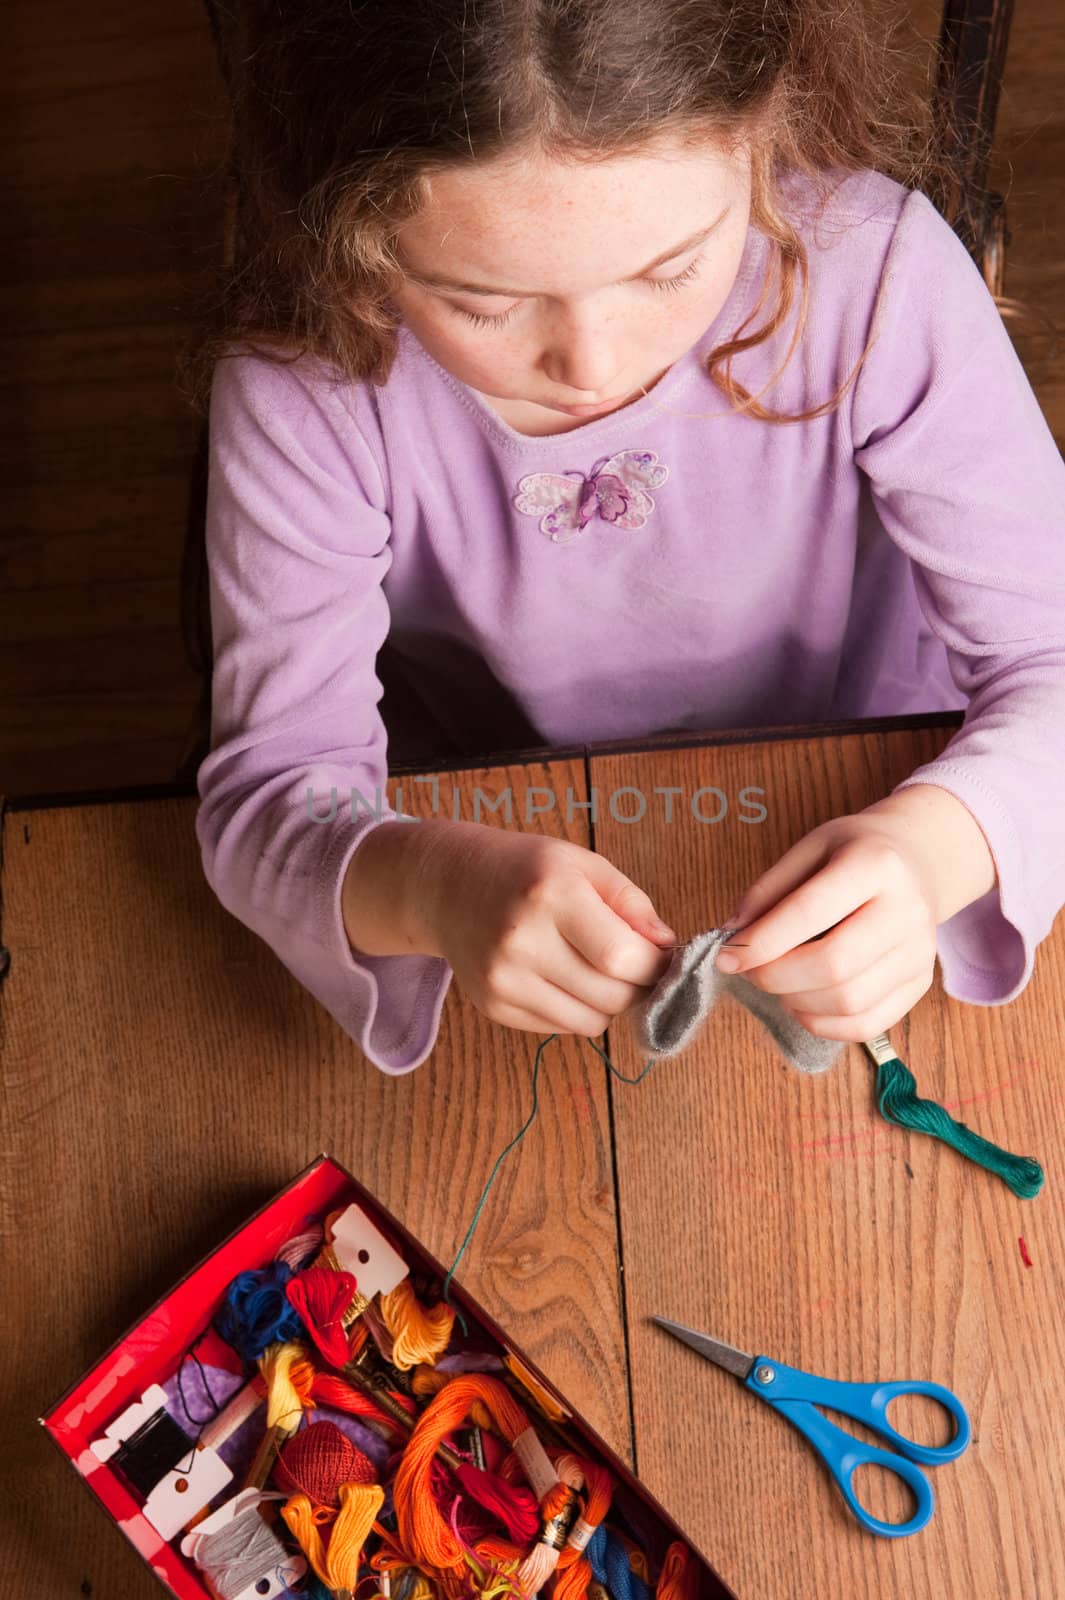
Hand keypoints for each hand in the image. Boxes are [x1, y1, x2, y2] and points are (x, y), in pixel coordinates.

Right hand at [414, 822, 676, 1036]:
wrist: (448, 885)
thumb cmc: (526, 869)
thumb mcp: (582, 864)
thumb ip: (631, 902)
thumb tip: (666, 947)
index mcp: (550, 895)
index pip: (622, 958)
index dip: (655, 965)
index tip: (660, 957)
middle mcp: (521, 941)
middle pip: (611, 996)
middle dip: (638, 986)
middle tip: (634, 965)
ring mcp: (503, 980)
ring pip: (590, 1022)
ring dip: (608, 1003)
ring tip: (598, 971)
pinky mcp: (494, 1006)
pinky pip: (561, 1028)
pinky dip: (576, 1010)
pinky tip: (564, 977)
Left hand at [714, 812, 943, 1041]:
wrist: (916, 861)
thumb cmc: (853, 854)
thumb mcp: (808, 850)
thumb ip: (767, 891)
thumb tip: (732, 936)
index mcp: (875, 863)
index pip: (810, 911)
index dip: (761, 941)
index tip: (726, 956)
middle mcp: (907, 910)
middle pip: (834, 964)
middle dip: (776, 976)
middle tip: (749, 971)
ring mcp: (919, 951)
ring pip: (849, 1001)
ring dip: (796, 1001)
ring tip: (776, 982)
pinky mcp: (920, 983)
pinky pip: (867, 1025)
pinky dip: (823, 1024)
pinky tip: (801, 1003)